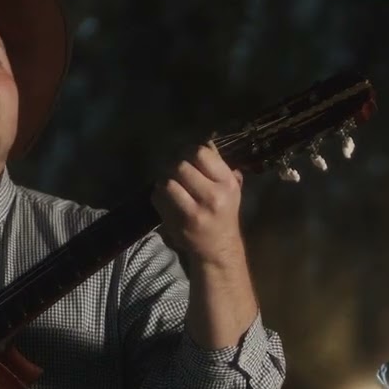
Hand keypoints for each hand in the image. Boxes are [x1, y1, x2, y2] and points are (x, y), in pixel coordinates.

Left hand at [151, 142, 246, 268]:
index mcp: (226, 183)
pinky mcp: (177, 223)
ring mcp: (193, 211)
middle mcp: (212, 196)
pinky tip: (165, 198)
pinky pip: (158, 198)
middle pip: (180, 166)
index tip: (186, 156)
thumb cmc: (224, 213)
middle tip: (174, 171)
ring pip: (167, 182)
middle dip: (174, 165)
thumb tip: (206, 140)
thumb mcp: (230, 188)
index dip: (188, 151)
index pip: (201, 153)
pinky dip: (158, 194)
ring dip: (164, 180)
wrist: (218, 248)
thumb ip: (219, 165)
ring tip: (169, 183)